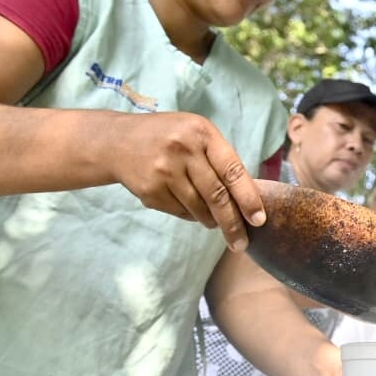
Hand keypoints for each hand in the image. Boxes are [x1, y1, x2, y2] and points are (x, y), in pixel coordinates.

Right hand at [109, 112, 265, 249]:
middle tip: (242, 243)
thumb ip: (220, 158)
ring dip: (212, 220)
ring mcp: (164, 171)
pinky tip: (190, 208)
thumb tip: (247, 199)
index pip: (232, 170)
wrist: (117, 142)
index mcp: (201, 133)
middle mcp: (183, 150)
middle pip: (216, 196)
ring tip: (216, 222)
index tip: (259, 220)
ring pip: (199, 208)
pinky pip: (180, 212)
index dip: (248, 198)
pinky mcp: (150, 190)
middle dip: (233, 224)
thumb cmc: (170, 138)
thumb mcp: (196, 133)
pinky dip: (191, 215)